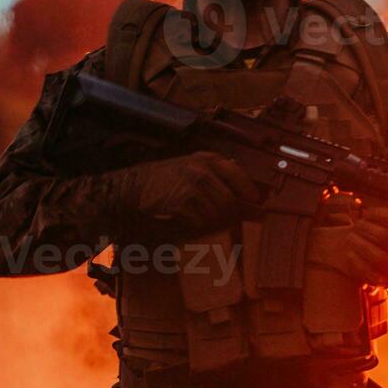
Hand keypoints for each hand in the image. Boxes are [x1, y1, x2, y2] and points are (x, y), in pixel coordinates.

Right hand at [115, 151, 258, 238]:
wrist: (131, 188)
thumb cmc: (162, 181)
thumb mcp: (190, 169)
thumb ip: (217, 178)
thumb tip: (246, 196)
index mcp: (206, 159)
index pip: (237, 173)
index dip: (249, 191)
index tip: (255, 202)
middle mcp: (202, 169)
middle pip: (230, 200)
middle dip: (229, 215)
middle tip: (224, 222)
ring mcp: (192, 185)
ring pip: (216, 214)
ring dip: (210, 224)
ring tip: (197, 221)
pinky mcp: (183, 202)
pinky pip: (200, 223)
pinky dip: (195, 228)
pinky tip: (185, 223)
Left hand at [310, 195, 387, 286]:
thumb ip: (382, 217)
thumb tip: (355, 203)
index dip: (378, 214)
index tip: (366, 213)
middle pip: (384, 236)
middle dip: (365, 228)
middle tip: (356, 225)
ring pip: (379, 257)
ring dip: (360, 245)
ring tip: (350, 238)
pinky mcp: (387, 282)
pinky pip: (370, 273)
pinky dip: (357, 263)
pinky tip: (350, 254)